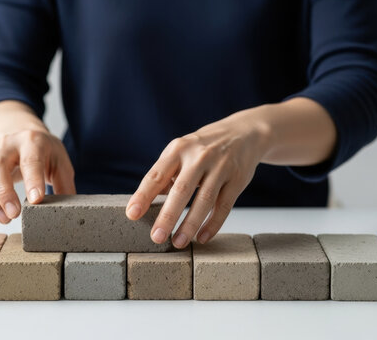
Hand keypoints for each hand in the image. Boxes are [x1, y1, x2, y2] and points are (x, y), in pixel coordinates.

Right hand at [0, 128, 75, 222]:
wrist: (24, 135)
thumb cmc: (45, 153)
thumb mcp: (61, 163)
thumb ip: (64, 186)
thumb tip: (66, 212)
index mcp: (32, 142)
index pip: (31, 160)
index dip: (33, 181)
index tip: (36, 201)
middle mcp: (8, 146)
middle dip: (3, 193)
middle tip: (14, 214)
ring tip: (5, 219)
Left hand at [125, 98, 336, 247]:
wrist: (245, 133)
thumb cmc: (204, 147)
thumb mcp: (182, 150)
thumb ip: (166, 173)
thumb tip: (148, 201)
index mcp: (178, 149)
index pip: (156, 174)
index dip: (143, 195)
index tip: (132, 214)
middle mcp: (199, 156)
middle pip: (181, 190)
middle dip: (168, 216)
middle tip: (156, 237)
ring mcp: (221, 167)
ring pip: (204, 200)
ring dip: (190, 225)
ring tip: (178, 243)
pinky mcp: (238, 179)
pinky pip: (224, 206)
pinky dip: (213, 224)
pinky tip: (202, 238)